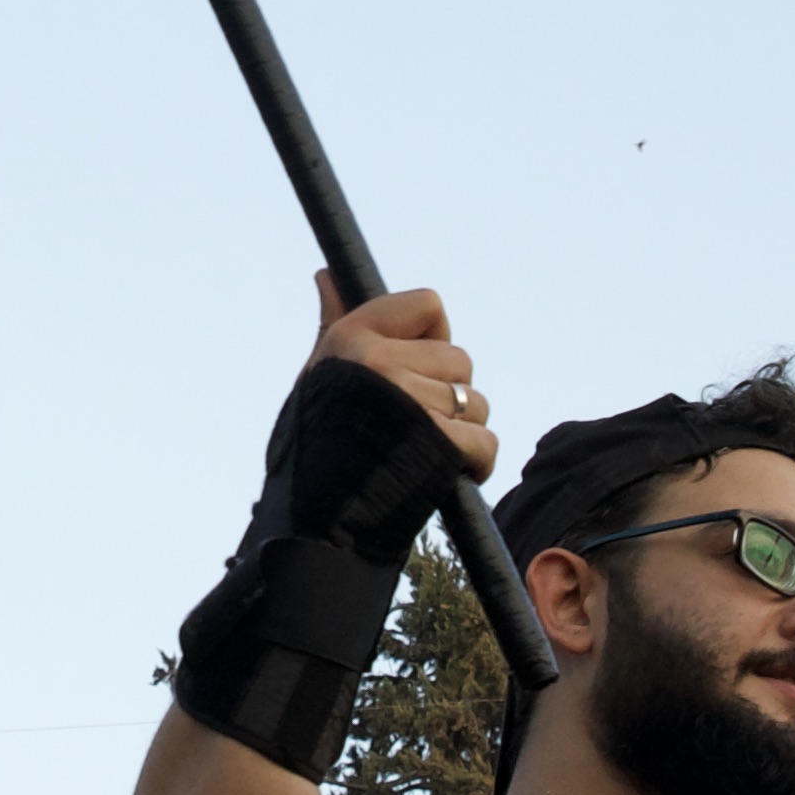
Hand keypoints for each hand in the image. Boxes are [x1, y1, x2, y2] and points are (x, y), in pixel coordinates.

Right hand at [306, 274, 493, 480]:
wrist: (309, 520)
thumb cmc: (316, 445)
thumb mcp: (319, 377)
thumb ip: (334, 324)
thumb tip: (326, 274)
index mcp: (351, 338)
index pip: (430, 304)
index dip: (432, 340)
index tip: (412, 369)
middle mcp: (378, 362)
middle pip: (459, 359)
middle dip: (447, 396)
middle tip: (412, 427)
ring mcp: (407, 400)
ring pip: (475, 401)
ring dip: (462, 433)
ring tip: (422, 454)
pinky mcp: (434, 442)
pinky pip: (484, 441)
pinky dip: (476, 464)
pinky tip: (445, 476)